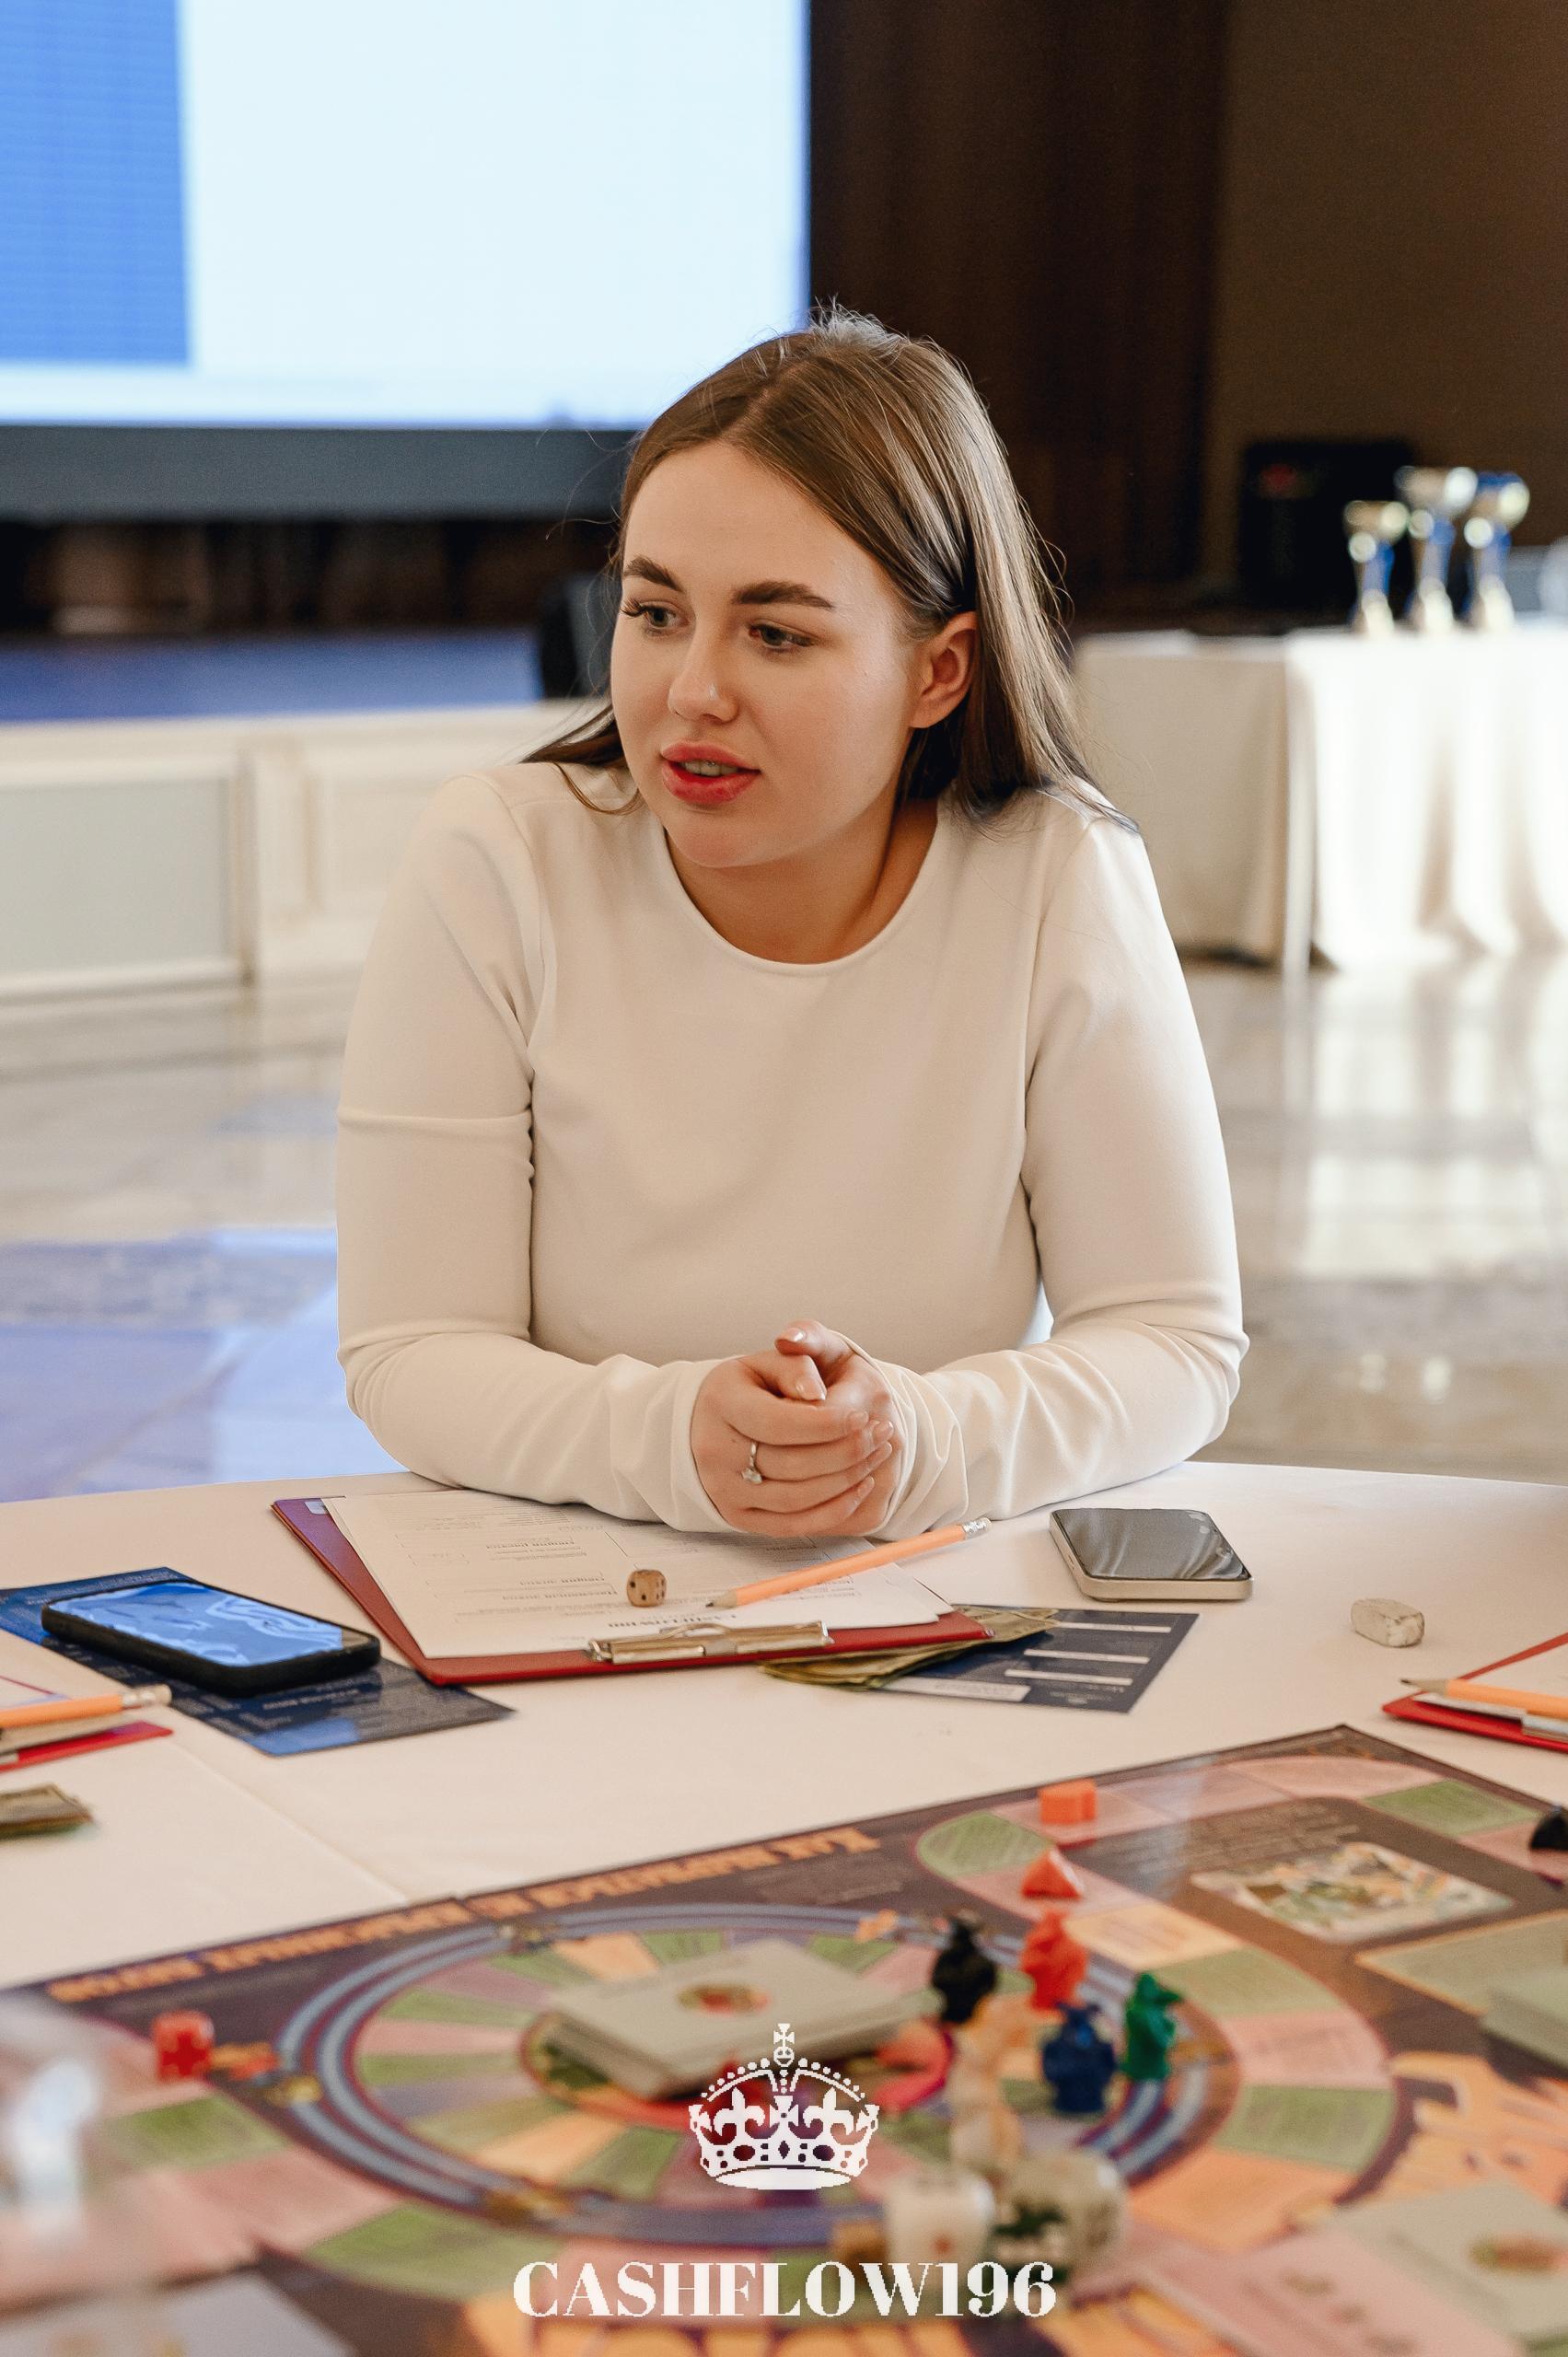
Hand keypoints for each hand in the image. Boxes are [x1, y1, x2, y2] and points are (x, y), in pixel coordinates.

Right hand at [691, 1319, 902, 1537]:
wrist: (712, 1420)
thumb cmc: (752, 1386)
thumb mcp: (770, 1362)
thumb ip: (796, 1368)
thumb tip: (817, 1394)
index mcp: (722, 1404)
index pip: (778, 1423)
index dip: (826, 1424)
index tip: (863, 1416)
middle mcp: (714, 1453)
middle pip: (790, 1465)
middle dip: (846, 1451)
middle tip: (882, 1434)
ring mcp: (724, 1490)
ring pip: (796, 1499)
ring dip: (846, 1480)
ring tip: (877, 1454)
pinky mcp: (739, 1517)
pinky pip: (792, 1525)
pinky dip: (833, 1510)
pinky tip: (860, 1486)